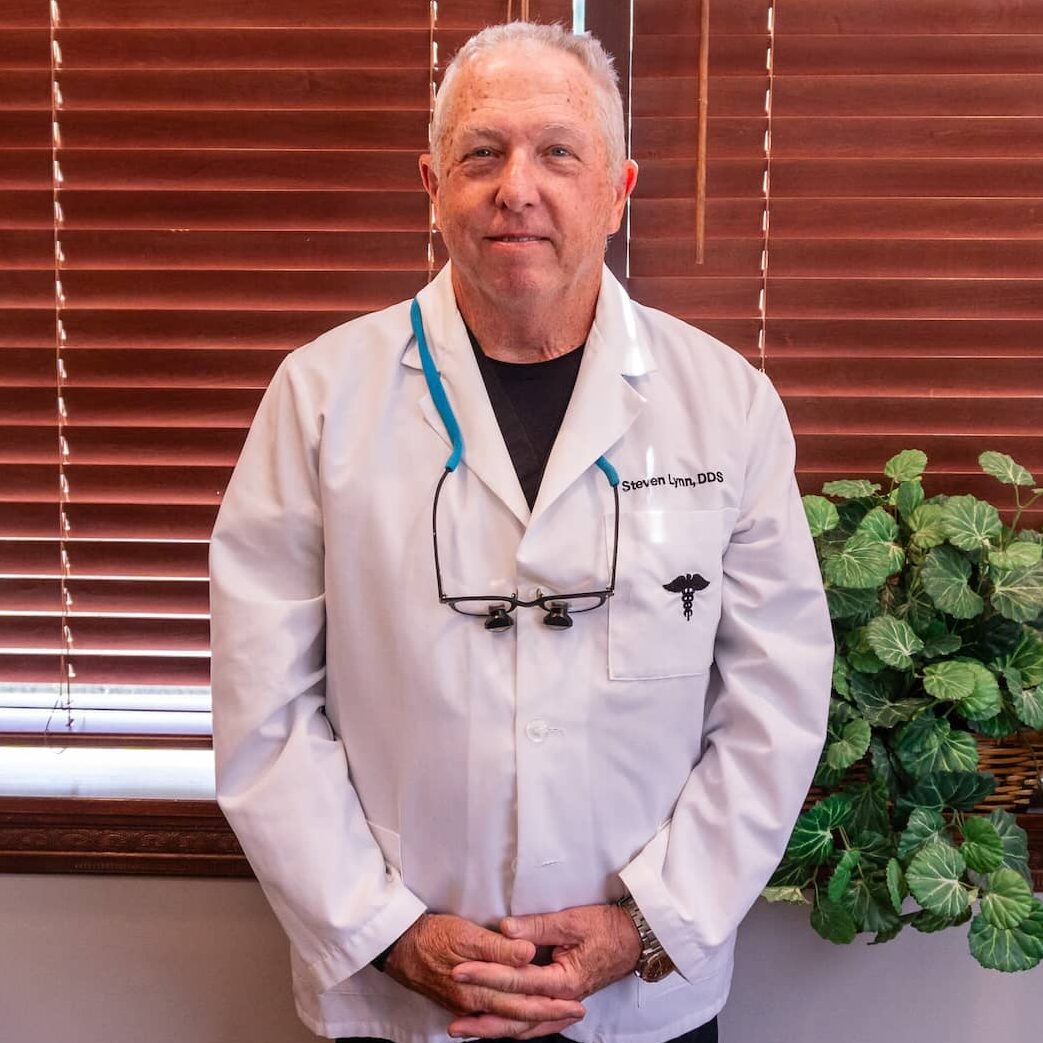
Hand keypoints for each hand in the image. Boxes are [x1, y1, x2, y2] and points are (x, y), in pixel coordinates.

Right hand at [383, 913, 586, 1036]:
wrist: (397, 947)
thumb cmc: (432, 934)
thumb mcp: (465, 933)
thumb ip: (498, 947)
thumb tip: (529, 954)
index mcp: (480, 988)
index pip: (523, 997)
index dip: (550, 999)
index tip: (575, 999)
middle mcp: (475, 1004)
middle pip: (519, 1015)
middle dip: (549, 1015)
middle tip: (577, 1013)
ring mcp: (467, 1006)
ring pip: (507, 1020)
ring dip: (533, 1019)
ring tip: (557, 1015)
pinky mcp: (461, 1002)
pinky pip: (493, 1018)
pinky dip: (512, 1020)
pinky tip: (521, 1018)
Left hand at [446, 903, 641, 1038]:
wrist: (634, 939)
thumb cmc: (606, 926)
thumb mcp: (572, 920)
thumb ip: (537, 926)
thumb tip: (505, 929)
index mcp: (563, 980)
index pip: (517, 980)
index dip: (486, 975)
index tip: (459, 971)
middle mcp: (562, 1000)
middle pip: (516, 1015)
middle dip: (482, 1015)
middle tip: (453, 1018)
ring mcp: (563, 1006)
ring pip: (524, 1026)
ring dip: (494, 1029)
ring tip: (465, 1030)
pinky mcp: (563, 1004)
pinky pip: (536, 1024)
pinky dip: (515, 1029)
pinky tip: (497, 1031)